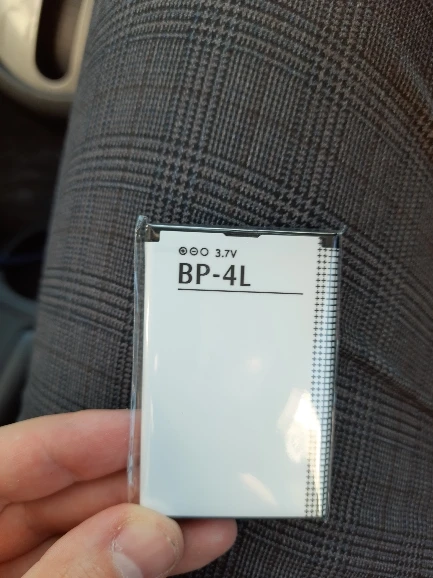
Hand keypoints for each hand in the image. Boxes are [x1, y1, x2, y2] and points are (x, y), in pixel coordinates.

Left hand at [0, 410, 236, 576]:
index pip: (26, 452)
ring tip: (204, 522)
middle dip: (133, 488)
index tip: (149, 428)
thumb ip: (69, 574)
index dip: (89, 435)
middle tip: (190, 481)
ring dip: (146, 529)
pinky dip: (134, 562)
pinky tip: (178, 552)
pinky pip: (88, 566)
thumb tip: (143, 535)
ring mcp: (9, 567)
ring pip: (83, 531)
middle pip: (63, 491)